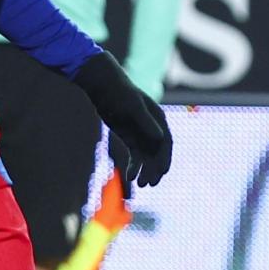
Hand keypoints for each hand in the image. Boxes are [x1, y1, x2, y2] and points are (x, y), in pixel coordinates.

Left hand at [73, 52, 171, 187]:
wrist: (102, 84)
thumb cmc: (118, 91)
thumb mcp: (132, 106)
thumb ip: (145, 121)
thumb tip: (160, 138)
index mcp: (158, 119)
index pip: (166, 142)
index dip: (165, 158)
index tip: (162, 172)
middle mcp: (152, 128)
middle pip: (157, 153)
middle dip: (154, 169)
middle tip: (149, 184)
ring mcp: (140, 133)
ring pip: (146, 157)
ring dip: (144, 171)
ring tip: (140, 185)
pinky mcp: (129, 137)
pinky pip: (134, 155)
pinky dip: (133, 166)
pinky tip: (129, 177)